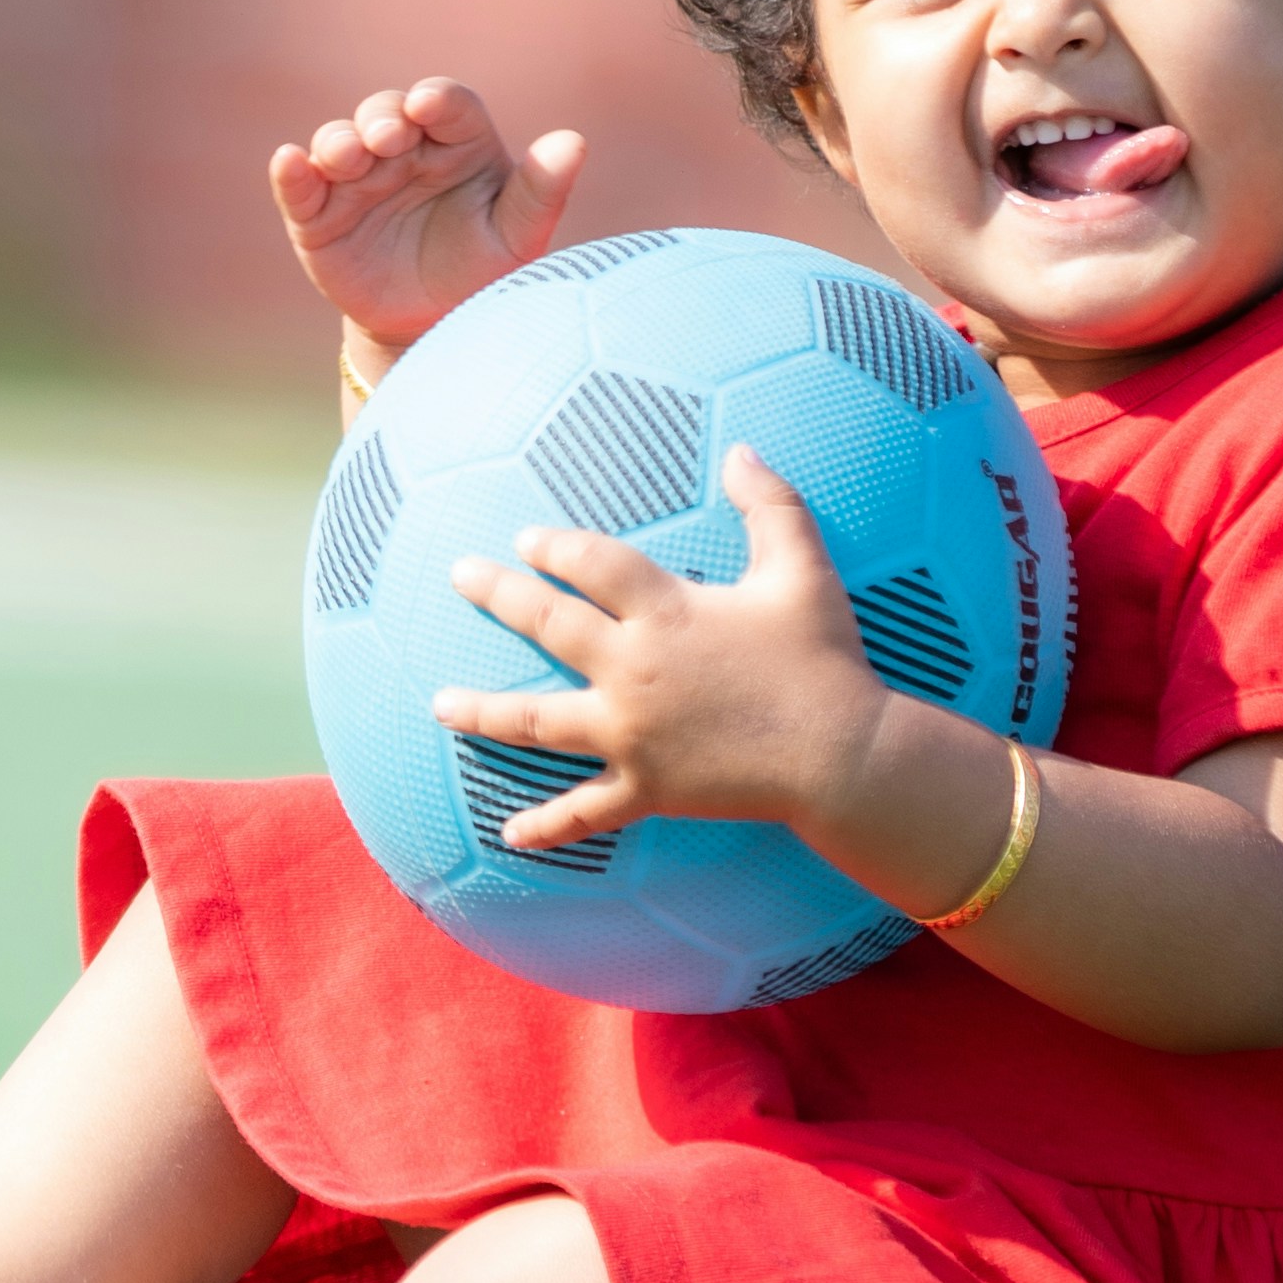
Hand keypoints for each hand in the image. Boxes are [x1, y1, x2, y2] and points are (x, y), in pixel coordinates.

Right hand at [270, 81, 585, 371]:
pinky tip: (289, 162)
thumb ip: (542, 190)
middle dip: (382, 117)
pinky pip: (298, 186)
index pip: (447, 105)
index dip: (437, 101)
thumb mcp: (518, 238)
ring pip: (338, 142)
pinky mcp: (316, 215)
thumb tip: (574, 141)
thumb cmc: (482, 274)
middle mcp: (403, 152)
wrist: (430, 331)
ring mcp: (356, 180)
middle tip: (389, 138)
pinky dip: (290, 171)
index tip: (430, 106)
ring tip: (347, 158)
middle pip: (385, 112)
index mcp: (457, 144)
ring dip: (338, 142)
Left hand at [429, 446, 888, 856]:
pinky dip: (548, 825)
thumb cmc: (823, 660)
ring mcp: (631, 734)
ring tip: (438, 705)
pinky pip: (586, 811)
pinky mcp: (646, 788)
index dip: (554, 548)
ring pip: (537, 721)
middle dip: (498, 596)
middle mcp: (632, 670)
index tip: (528, 541)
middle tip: (460, 576)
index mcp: (665, 612)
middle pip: (546, 625)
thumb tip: (741, 449)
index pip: (590, 564)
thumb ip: (770, 504)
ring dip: (483, 712)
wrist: (843, 755)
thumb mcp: (803, 570)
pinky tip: (509, 833)